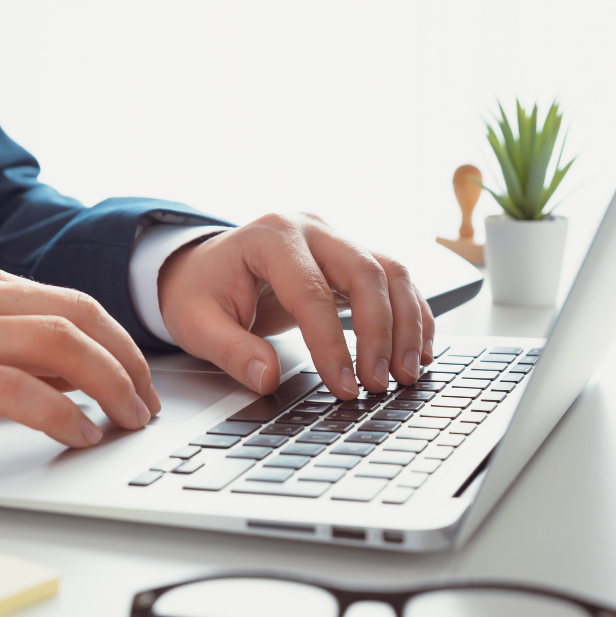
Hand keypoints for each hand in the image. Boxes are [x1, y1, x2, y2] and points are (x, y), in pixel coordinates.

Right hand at [0, 259, 160, 457]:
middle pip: (77, 316)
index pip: (72, 300)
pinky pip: (14, 388)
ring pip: (56, 344)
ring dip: (107, 385)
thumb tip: (87, 372)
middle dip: (126, 363)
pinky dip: (59, 412)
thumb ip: (16, 348)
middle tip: (146, 405)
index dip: (119, 342)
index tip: (142, 380)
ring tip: (126, 421)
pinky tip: (79, 434)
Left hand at [157, 213, 434, 398]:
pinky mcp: (353, 256)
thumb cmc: (201, 291)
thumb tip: (267, 378)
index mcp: (271, 237)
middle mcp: (311, 229)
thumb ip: (231, 351)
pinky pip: (395, 280)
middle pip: (366, 272)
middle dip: (381, 333)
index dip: (332, 344)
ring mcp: (337, 239)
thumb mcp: (196, 323)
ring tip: (407, 373)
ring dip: (407, 324)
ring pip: (391, 272)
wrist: (205, 268)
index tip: (343, 387)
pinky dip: (413, 314)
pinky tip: (419, 350)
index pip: (312, 292)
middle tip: (380, 383)